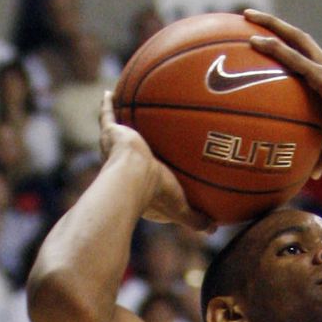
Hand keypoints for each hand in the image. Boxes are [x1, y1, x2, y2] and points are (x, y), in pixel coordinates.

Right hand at [98, 92, 213, 231]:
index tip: (166, 165)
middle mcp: (124, 164)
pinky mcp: (111, 134)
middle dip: (136, 144)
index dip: (156, 171)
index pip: (147, 174)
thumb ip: (195, 218)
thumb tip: (214, 228)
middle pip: (133, 150)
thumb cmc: (156, 193)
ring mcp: (115, 149)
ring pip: (118, 132)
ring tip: (126, 108)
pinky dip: (107, 105)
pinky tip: (109, 93)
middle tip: (145, 135)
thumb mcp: (180, 207)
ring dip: (121, 122)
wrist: (132, 177)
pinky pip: (107, 116)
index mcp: (138, 181)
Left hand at [244, 9, 321, 178]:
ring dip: (270, 25)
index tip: (269, 41)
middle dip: (274, 25)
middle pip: (297, 38)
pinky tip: (255, 42)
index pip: (305, 57)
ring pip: (293, 38)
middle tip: (249, 17)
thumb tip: (313, 175)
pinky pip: (293, 58)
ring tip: (246, 16)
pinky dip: (274, 48)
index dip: (288, 47)